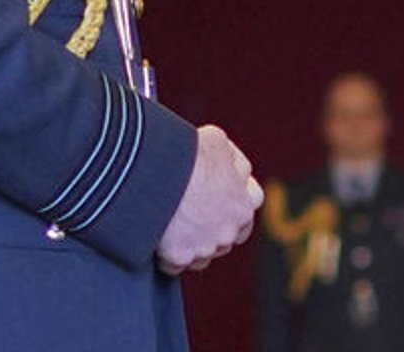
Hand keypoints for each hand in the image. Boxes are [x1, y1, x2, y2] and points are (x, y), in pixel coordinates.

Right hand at [156, 124, 262, 273]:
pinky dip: (168, 256)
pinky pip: (175, 264)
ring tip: (173, 225)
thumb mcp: (215, 140)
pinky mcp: (178, 258)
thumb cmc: (187, 154)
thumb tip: (227, 160)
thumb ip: (228, 156)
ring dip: (193, 245)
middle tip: (196, 215)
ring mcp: (204, 248)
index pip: (249, 207)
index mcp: (243, 204)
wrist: (154, 175)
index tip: (222, 196)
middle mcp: (228, 231)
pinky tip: (158, 239)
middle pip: (227, 236)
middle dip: (216, 229)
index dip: (235, 200)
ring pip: (202, 254)